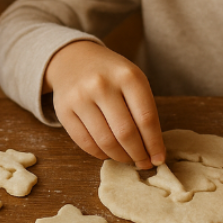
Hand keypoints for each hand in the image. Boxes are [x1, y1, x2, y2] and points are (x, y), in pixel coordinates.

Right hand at [44, 40, 164, 168]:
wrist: (74, 58)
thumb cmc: (111, 74)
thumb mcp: (132, 80)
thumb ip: (144, 110)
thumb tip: (153, 151)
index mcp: (127, 76)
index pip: (146, 119)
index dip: (154, 144)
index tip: (159, 159)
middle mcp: (102, 85)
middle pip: (126, 133)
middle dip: (138, 154)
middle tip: (144, 163)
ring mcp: (80, 97)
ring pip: (105, 141)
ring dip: (120, 157)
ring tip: (128, 159)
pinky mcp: (63, 110)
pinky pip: (85, 143)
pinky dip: (100, 154)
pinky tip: (108, 153)